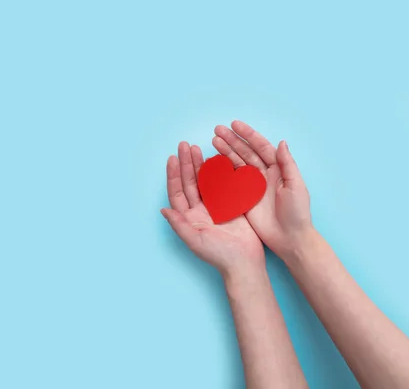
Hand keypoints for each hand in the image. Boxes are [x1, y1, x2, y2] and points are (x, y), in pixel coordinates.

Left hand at [161, 141, 264, 275]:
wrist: (245, 263)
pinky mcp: (231, 205)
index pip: (178, 192)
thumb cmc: (219, 255)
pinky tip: (218, 159)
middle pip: (190, 182)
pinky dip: (221, 172)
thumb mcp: (195, 241)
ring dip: (201, 165)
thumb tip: (163, 209)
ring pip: (206, 181)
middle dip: (187, 163)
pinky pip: (224, 185)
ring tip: (198, 148)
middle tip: (185, 145)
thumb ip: (179, 224)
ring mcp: (216, 207)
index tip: (173, 157)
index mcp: (189, 218)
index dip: (174, 175)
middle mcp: (200, 210)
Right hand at [212, 121, 313, 259]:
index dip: (248, 135)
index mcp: (278, 168)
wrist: (290, 238)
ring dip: (225, 152)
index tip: (234, 125)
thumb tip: (281, 141)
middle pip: (246, 152)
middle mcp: (264, 174)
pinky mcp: (244, 198)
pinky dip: (222, 171)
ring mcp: (253, 186)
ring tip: (213, 140)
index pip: (261, 147)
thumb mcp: (296, 186)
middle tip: (216, 130)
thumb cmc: (297, 213)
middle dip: (232, 140)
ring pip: (237, 164)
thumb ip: (287, 164)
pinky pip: (231, 181)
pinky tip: (212, 162)